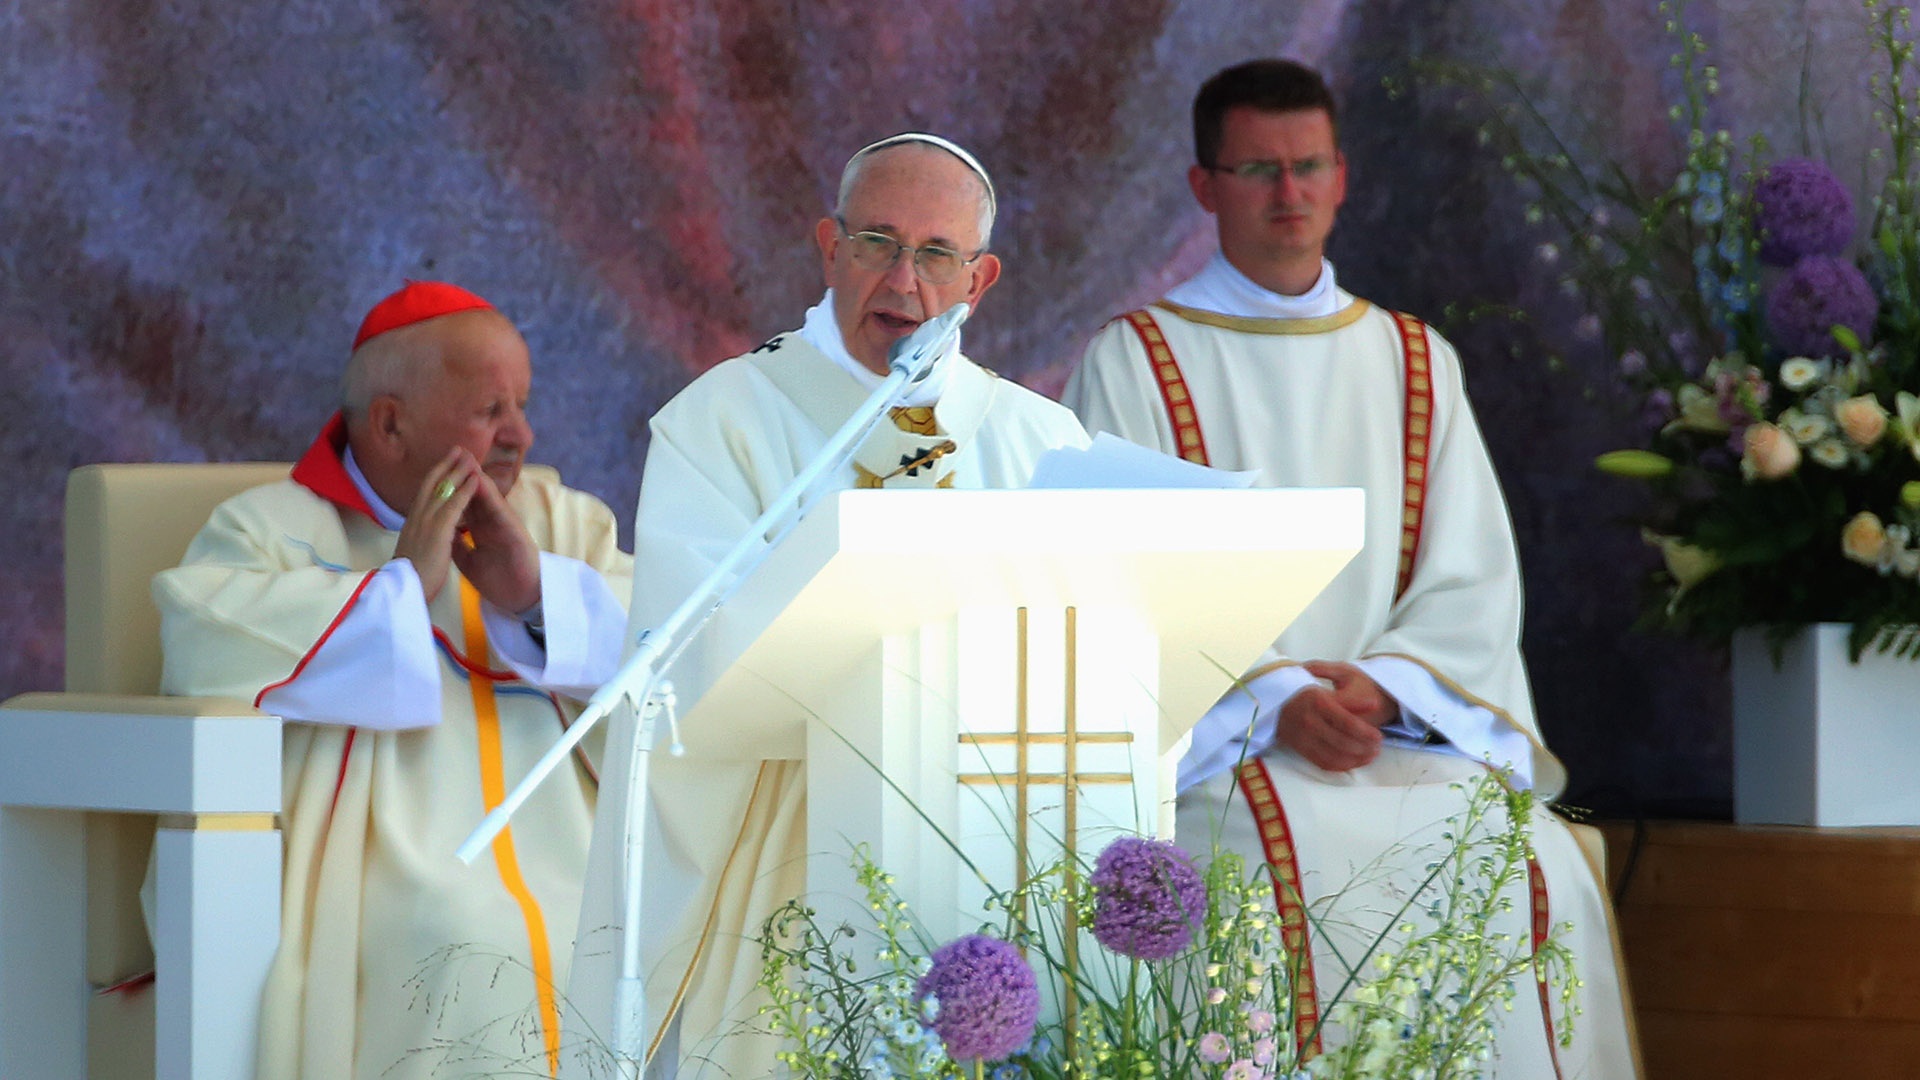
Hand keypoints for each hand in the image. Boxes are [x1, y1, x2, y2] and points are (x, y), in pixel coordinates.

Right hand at [393, 449, 481, 601]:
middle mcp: (416, 516)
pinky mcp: (437, 532)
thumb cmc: (410, 576)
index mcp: (412, 521)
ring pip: (443, 490)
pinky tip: (476, 480)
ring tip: (470, 457)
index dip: (436, 475)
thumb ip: (420, 536)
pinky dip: (465, 490)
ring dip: (458, 471)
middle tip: (459, 448)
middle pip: (432, 483)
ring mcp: (425, 522)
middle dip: (446, 464)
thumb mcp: (414, 550)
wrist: (403, 592)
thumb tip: (423, 531)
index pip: (424, 492)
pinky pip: (454, 506)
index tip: (445, 462)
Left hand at [451, 454, 540, 615]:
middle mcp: (493, 523)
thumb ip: (456, 543)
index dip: (453, 486)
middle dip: (466, 473)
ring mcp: (505, 526)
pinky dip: (490, 496)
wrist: (520, 598)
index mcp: (481, 529)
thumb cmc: (499, 579)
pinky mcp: (515, 533)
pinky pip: (500, 511)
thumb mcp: (468, 560)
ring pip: (489, 498)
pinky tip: (481, 483)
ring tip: (468, 459)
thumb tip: (442, 531)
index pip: (465, 503)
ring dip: (479, 477)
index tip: (440, 468)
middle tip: (456, 450)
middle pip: (477, 494)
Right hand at [1275, 662, 1397, 771]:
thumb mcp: (1328, 691)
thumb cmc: (1308, 697)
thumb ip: (1352, 700)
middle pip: (1343, 742)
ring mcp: (1304, 737)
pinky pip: (1324, 763)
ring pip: (1335, 756)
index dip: (1366, 732)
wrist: (1278, 706)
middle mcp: (1309, 721)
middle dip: (1365, 748)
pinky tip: (1354, 762)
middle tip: (1378, 747)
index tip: (1379, 736)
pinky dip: (1342, 766)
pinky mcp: (1301, 749)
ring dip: (1356, 760)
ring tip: (1370, 756)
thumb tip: (1374, 704)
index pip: (1348, 723)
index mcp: (1318, 703)